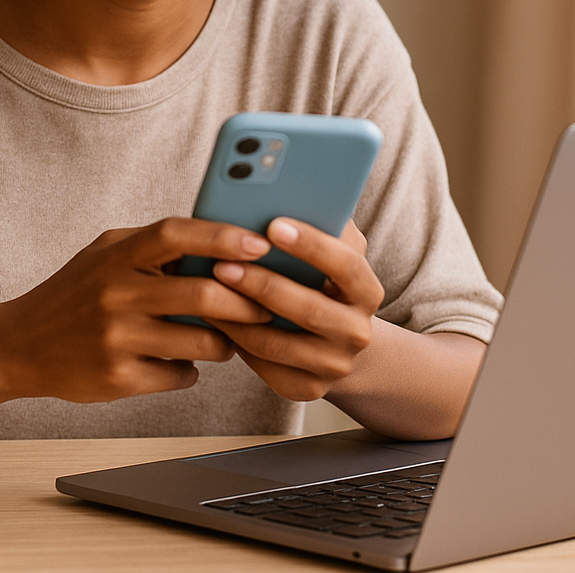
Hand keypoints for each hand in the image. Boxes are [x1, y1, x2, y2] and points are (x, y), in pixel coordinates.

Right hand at [0, 218, 272, 403]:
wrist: (18, 345)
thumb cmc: (74, 294)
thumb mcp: (104, 255)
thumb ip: (152, 246)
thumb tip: (220, 242)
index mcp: (116, 256)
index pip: (176, 235)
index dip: (222, 236)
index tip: (259, 243)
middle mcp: (115, 294)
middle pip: (202, 294)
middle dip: (245, 302)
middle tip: (265, 306)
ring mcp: (117, 339)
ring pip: (200, 342)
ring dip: (225, 342)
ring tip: (224, 339)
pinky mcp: (118, 378)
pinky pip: (180, 375)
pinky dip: (190, 370)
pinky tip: (180, 363)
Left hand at [208, 218, 383, 400]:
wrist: (338, 342)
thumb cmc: (324, 282)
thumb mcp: (334, 252)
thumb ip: (324, 222)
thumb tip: (295, 186)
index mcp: (366, 291)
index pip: (346, 265)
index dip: (312, 245)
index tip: (274, 224)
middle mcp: (356, 332)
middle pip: (308, 309)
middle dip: (262, 284)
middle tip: (223, 263)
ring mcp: (332, 365)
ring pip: (278, 342)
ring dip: (238, 316)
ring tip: (208, 289)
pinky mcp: (305, 388)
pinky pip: (264, 365)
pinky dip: (235, 340)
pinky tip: (212, 318)